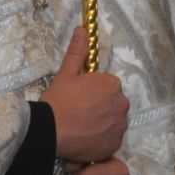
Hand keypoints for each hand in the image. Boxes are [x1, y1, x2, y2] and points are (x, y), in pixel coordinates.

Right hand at [43, 27, 128, 162]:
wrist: (51, 130)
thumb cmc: (59, 99)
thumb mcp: (66, 73)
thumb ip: (78, 51)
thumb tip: (82, 29)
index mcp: (113, 84)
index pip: (107, 87)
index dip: (92, 93)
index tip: (78, 99)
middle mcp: (122, 103)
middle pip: (112, 105)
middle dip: (99, 109)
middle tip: (78, 114)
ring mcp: (120, 125)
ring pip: (112, 122)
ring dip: (101, 125)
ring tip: (80, 128)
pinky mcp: (115, 144)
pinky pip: (110, 140)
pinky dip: (101, 140)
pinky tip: (85, 139)